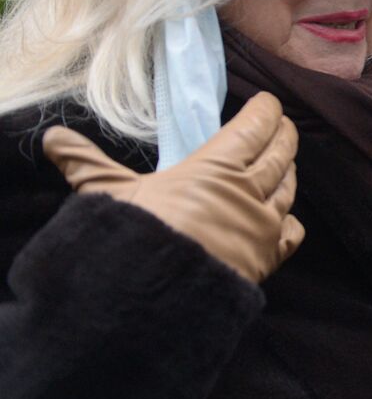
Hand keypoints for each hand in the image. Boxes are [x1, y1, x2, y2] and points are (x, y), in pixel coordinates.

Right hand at [43, 91, 303, 283]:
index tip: (268, 103)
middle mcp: (248, 193)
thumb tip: (54, 139)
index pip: (254, 129)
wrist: (157, 295)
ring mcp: (262, 226)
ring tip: (286, 162)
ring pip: (288, 190)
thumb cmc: (136, 236)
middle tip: (283, 125)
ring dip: (289, 172)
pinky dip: (291, 221)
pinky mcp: (267, 259)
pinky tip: (287, 218)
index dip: (265, 112)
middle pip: (279, 155)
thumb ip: (88, 163)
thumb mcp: (109, 194)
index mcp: (217, 168)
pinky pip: (292, 234)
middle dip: (283, 136)